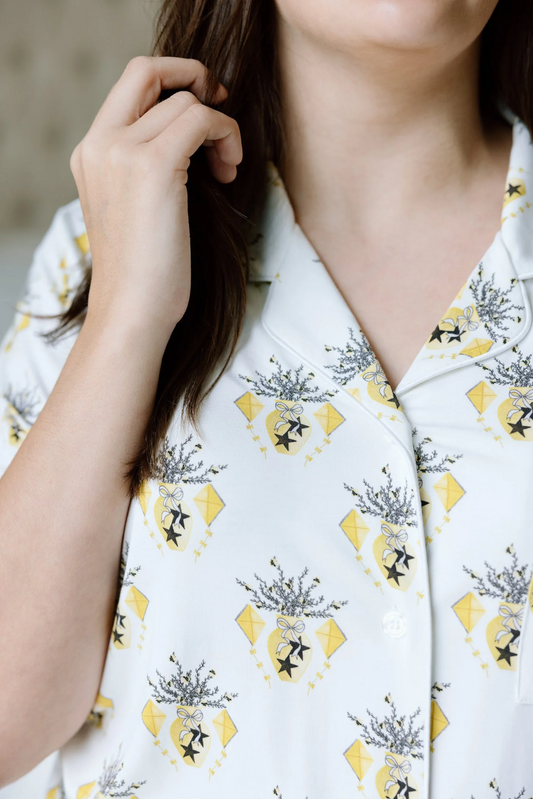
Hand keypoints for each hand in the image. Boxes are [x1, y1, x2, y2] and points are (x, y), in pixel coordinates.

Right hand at [69, 56, 242, 340]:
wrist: (132, 310)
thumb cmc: (143, 272)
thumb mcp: (134, 208)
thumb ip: (145, 167)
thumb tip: (190, 141)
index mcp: (91, 152)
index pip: (129, 85)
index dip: (171, 83)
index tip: (204, 108)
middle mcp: (99, 143)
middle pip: (147, 70)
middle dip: (194, 77)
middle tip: (223, 106)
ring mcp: (122, 151)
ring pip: (185, 100)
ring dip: (220, 126)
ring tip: (226, 169)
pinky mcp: (152, 166)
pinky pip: (202, 119)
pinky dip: (226, 134)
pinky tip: (229, 171)